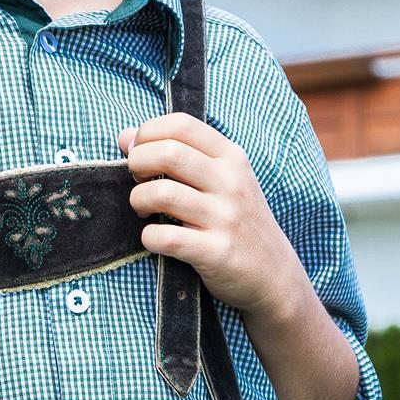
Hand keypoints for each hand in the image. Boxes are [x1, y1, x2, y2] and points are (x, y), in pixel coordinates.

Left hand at [117, 112, 310, 321]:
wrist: (274, 275)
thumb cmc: (238, 221)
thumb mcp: (224, 180)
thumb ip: (181, 154)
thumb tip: (125, 136)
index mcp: (232, 158)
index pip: (182, 124)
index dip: (148, 132)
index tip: (137, 150)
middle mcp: (231, 182)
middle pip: (168, 153)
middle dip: (137, 162)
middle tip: (137, 179)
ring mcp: (225, 217)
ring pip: (162, 193)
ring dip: (138, 200)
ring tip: (143, 210)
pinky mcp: (217, 252)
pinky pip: (166, 237)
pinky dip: (149, 237)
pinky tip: (155, 239)